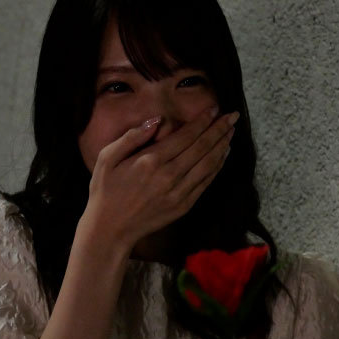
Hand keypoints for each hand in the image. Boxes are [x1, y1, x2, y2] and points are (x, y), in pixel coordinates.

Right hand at [83, 106, 238, 249]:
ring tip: (231, 132)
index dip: (203, 121)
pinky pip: (206, 182)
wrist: (110, 229)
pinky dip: (217, 167)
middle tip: (232, 116)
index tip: (214, 109)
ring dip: (222, 146)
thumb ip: (131, 137)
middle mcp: (169, 176)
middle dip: (220, 129)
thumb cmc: (106, 191)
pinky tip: (223, 155)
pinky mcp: (184, 206)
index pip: (185, 136)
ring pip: (208, 164)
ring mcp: (179, 193)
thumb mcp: (107, 158)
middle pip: (202, 147)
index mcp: (150, 160)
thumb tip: (157, 121)